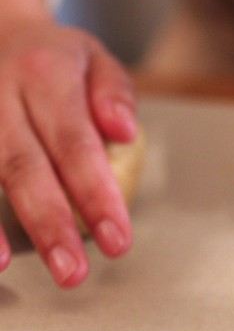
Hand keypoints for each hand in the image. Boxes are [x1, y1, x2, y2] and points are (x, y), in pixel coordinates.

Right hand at [0, 20, 137, 287]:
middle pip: (24, 165)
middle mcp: (0, 91)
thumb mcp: (96, 59)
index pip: (76, 143)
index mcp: (47, 74)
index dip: (96, 195)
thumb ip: (115, 93)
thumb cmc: (55, 58)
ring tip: (11, 266)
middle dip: (51, 224)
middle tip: (74, 272)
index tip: (118, 240)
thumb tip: (124, 132)